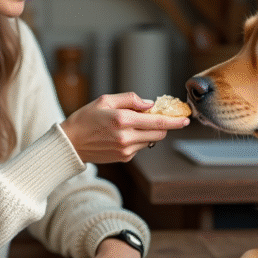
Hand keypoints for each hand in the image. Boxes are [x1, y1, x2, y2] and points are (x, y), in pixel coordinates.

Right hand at [60, 93, 188, 163]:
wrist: (71, 144)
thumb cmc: (86, 119)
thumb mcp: (105, 100)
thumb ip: (130, 99)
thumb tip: (150, 104)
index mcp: (123, 120)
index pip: (157, 122)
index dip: (175, 121)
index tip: (186, 119)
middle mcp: (126, 137)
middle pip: (159, 133)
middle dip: (164, 125)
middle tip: (160, 116)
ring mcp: (126, 150)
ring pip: (151, 140)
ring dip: (150, 131)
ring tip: (133, 123)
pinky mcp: (124, 158)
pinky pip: (140, 146)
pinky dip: (139, 138)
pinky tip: (123, 134)